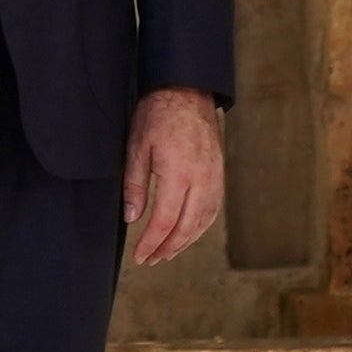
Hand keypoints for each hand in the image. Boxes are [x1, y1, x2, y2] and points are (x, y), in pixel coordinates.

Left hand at [124, 87, 226, 267]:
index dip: (151, 243)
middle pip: (187, 226)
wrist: (187, 91)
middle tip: (151, 260)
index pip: (165, 221)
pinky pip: (213, 208)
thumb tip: (132, 218)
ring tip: (168, 252)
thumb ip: (135, 186)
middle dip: (168, 248)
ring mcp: (215, 176)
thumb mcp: (136, 148)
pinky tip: (188, 231)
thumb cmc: (158, 116)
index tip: (140, 256)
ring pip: (204, 220)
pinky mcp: (219, 173)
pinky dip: (200, 226)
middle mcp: (202, 179)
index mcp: (178, 173)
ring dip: (186, 241)